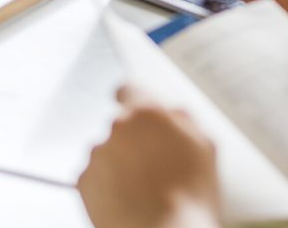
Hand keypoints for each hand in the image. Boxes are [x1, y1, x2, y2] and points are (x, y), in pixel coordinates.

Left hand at [77, 87, 220, 227]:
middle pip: (122, 126)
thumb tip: (172, 112)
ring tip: (144, 187)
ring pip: (108, 151)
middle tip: (156, 164)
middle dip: (135, 140)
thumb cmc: (189, 194)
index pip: (129, 89)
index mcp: (147, 113)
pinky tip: (129, 199)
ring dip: (120, 163)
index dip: (134, 100)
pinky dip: (107, 185)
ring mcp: (97, 156)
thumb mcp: (204, 146)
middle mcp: (117, 128)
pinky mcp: (83, 183)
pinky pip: (95, 176)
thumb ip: (184, 119)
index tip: (138, 113)